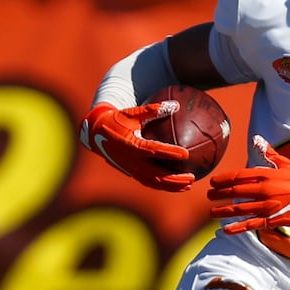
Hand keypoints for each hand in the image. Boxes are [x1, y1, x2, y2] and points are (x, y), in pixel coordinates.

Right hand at [79, 100, 194, 191]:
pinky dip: (164, 186)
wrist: (97, 134)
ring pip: (154, 182)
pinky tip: (178, 186)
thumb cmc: (118, 121)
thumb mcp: (133, 113)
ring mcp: (131, 169)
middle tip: (193, 176)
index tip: (186, 154)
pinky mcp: (132, 173)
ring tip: (189, 185)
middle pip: (156, 174)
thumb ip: (153, 110)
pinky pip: (149, 182)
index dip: (170, 153)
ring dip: (172, 186)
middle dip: (175, 178)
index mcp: (132, 144)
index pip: (154, 150)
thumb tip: (176, 104)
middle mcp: (132, 160)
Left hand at [207, 136, 289, 240]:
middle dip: (219, 194)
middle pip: (235, 192)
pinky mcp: (272, 220)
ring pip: (240, 209)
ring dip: (223, 211)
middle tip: (209, 196)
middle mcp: (264, 190)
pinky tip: (226, 230)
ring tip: (212, 213)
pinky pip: (251, 224)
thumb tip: (257, 139)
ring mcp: (268, 206)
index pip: (239, 176)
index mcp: (267, 175)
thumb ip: (270, 153)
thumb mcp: (287, 164)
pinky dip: (237, 228)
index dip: (224, 179)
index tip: (213, 182)